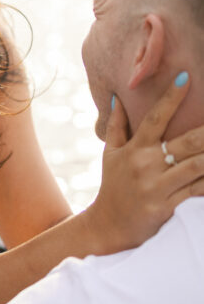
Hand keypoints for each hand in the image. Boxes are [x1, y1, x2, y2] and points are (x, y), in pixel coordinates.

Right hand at [86, 75, 203, 252]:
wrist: (108, 226)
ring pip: (196, 165)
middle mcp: (146, 165)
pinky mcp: (166, 206)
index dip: (171, 97)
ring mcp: (157, 186)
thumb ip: (116, 126)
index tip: (186, 77)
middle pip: (186, 141)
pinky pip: (195, 190)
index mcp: (135, 149)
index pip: (155, 117)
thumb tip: (116, 98)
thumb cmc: (112, 187)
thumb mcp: (109, 155)